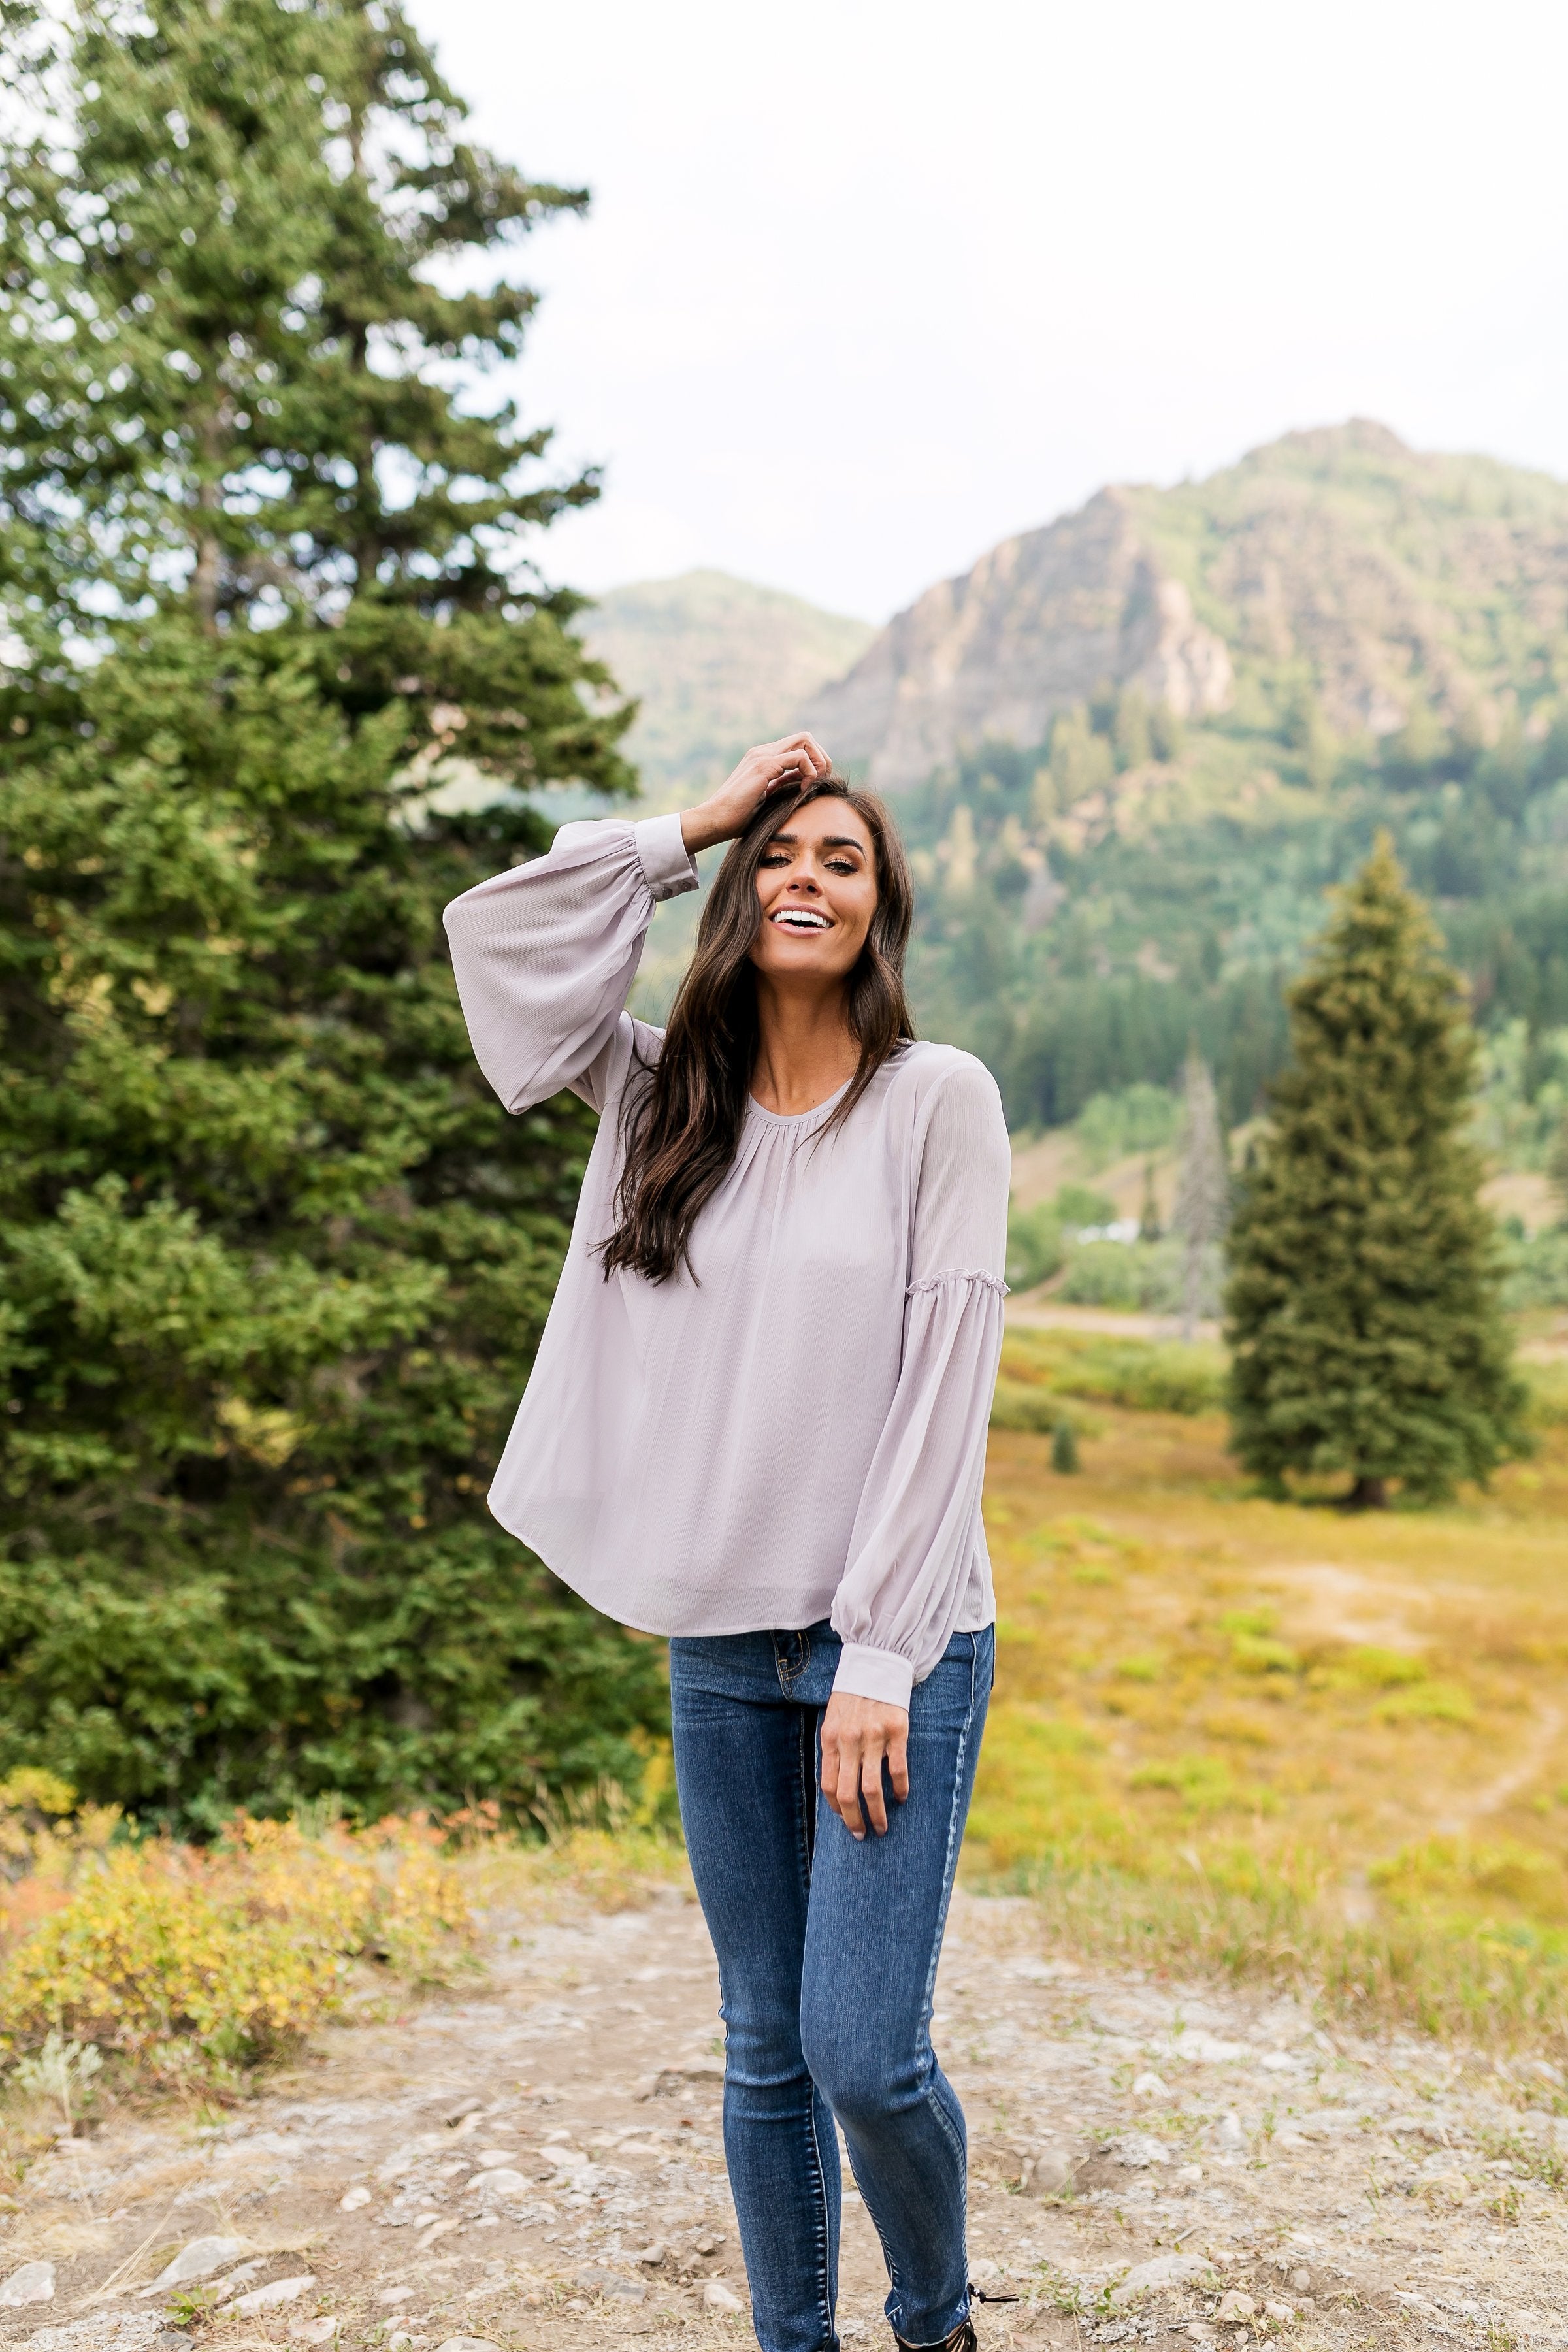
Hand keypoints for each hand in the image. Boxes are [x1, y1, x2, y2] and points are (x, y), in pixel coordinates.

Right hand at [680, 733, 832, 854]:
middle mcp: (763, 752)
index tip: (814, 784)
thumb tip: (805, 784)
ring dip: (818, 761)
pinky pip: (800, 757)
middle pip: (805, 737)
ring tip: (814, 783)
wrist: (715, 820)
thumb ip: (783, 786)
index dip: (814, 762)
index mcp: (763, 758)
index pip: (798, 746)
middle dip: (821, 757)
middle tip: (822, 780)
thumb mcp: (767, 798)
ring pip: (805, 740)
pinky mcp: (763, 766)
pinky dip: (810, 772)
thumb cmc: (738, 818)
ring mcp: (762, 756)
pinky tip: (803, 790)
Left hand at [820, 1691, 909, 1839]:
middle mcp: (850, 1740)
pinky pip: (897, 1770)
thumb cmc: (852, 1696)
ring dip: (877, 1815)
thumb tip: (836, 1787)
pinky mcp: (896, 1732)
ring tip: (882, 1827)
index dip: (836, 1808)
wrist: (876, 1664)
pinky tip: (901, 1798)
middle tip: (862, 1835)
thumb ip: (834, 1749)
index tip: (844, 1820)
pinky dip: (900, 1790)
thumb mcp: (833, 1719)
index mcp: (831, 1738)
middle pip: (848, 1793)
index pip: (829, 1785)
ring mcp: (873, 1737)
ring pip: (872, 1789)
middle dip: (854, 1821)